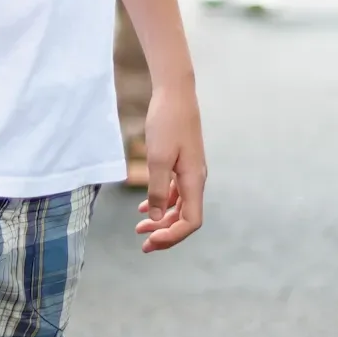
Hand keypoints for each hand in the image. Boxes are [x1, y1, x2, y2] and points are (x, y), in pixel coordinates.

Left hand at [135, 83, 206, 251]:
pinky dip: (162, 202)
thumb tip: (158, 218)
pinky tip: (145, 207)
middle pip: (186, 217)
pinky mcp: (183, 162)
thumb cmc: (167, 122)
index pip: (191, 221)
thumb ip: (158, 190)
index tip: (151, 240)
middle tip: (143, 244)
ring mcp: (190, 171)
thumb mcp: (158, 158)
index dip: (172, 236)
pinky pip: (175, 191)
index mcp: (194, 180)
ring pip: (180, 205)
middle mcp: (196, 179)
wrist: (175, 92)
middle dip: (166, 233)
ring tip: (140, 229)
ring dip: (162, 220)